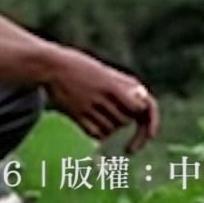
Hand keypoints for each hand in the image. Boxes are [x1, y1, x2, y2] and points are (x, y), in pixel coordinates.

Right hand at [45, 48, 160, 153]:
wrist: (53, 66)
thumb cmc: (83, 67)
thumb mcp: (107, 73)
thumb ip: (125, 88)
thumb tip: (143, 104)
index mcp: (114, 83)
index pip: (142, 107)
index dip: (150, 122)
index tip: (150, 136)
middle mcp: (103, 95)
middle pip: (125, 120)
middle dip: (122, 119)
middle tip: (111, 108)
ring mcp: (89, 106)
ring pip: (111, 129)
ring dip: (109, 126)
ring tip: (97, 108)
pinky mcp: (76, 115)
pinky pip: (96, 134)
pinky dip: (98, 132)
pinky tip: (90, 119)